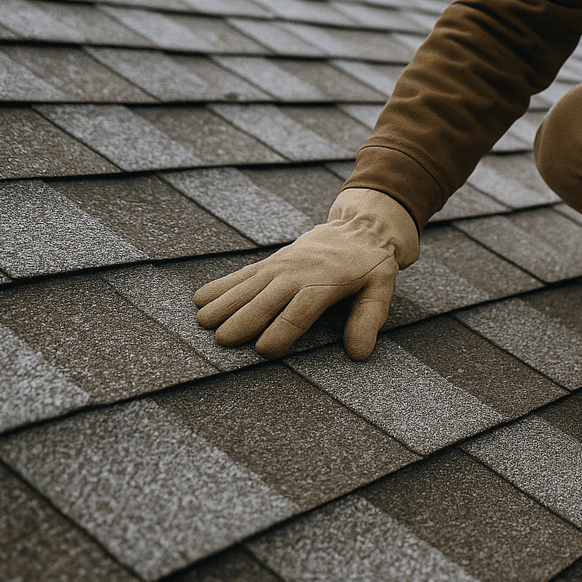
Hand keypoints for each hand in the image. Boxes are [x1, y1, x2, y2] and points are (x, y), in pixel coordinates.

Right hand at [193, 188, 418, 359]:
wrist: (360, 228)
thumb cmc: (370, 265)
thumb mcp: (381, 289)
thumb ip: (368, 319)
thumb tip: (359, 353)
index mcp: (323, 283)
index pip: (297, 312)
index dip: (279, 334)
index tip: (264, 352)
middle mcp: (296, 274)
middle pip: (265, 301)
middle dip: (243, 322)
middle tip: (222, 342)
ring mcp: (279, 266)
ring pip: (246, 287)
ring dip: (224, 303)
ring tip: (202, 323)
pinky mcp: (269, 263)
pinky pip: (241, 275)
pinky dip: (220, 287)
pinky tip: (199, 300)